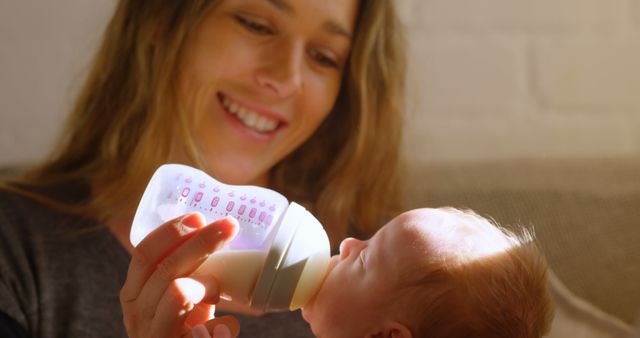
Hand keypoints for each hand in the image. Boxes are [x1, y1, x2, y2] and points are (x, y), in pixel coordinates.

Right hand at [120, 213, 239, 336]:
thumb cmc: (183, 327)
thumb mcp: (181, 297)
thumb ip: (188, 271)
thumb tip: (221, 231)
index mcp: (134, 294)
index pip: (144, 254)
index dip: (171, 232)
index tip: (199, 215)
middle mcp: (137, 315)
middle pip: (165, 269)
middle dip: (200, 243)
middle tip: (229, 226)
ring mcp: (152, 336)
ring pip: (177, 294)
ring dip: (207, 283)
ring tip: (224, 284)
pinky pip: (195, 335)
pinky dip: (216, 329)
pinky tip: (226, 327)